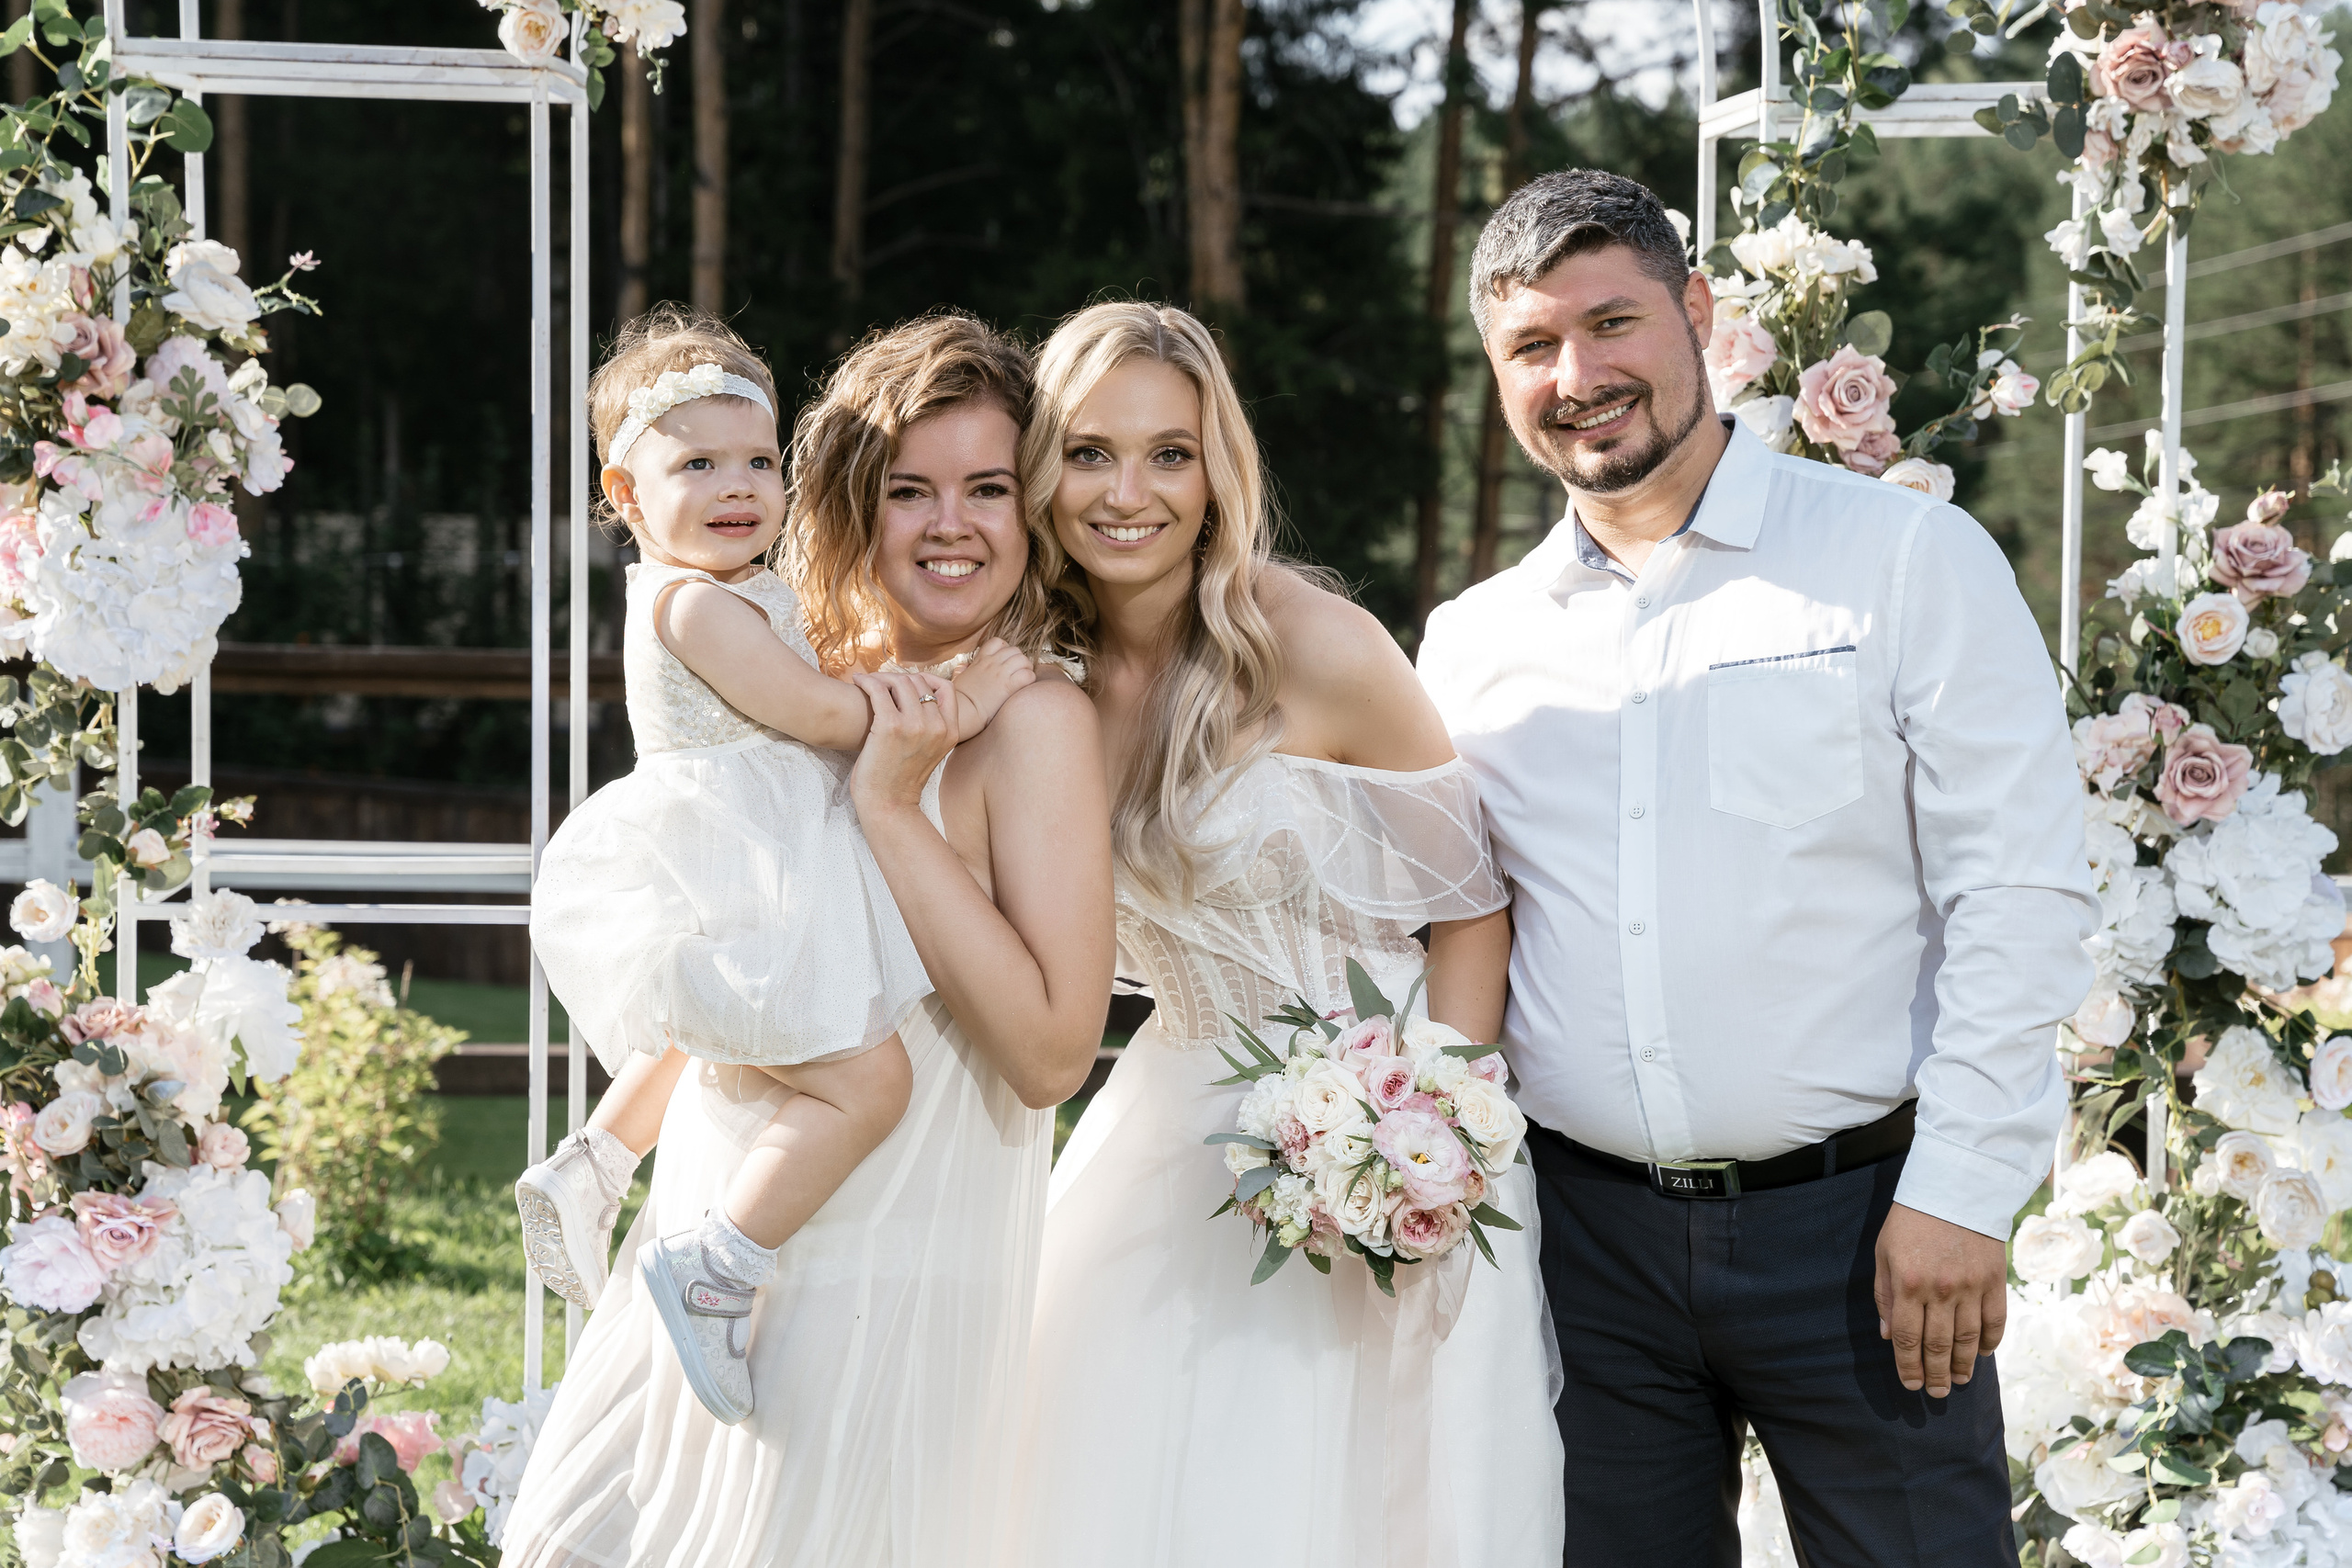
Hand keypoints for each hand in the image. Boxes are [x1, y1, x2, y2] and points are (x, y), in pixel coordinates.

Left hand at [847, 670, 957, 817]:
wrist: (888, 806)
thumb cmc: (901, 780)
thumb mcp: (930, 751)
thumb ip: (931, 726)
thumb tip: (916, 694)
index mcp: (951, 732)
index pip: (946, 688)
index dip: (927, 679)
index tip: (908, 682)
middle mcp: (937, 726)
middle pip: (919, 682)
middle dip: (898, 678)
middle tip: (881, 682)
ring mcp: (915, 726)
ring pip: (900, 682)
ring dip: (881, 678)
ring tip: (868, 683)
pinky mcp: (890, 726)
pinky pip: (878, 690)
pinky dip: (867, 682)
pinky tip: (858, 683)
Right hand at [952, 637, 1037, 732]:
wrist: (963, 710)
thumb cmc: (959, 697)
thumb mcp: (959, 678)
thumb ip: (962, 670)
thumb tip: (962, 667)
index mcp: (981, 659)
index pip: (998, 642)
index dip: (1006, 649)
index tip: (1006, 660)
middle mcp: (992, 663)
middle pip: (1014, 650)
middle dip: (1019, 659)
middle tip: (1019, 671)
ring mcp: (1001, 673)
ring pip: (1023, 660)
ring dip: (1026, 668)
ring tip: (1024, 678)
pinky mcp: (1008, 685)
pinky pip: (1027, 675)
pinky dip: (1030, 679)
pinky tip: (1025, 686)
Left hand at [1872, 1202, 2007, 1397]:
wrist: (1953, 1189)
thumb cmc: (1910, 1221)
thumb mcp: (1884, 1254)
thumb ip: (1885, 1295)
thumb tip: (1889, 1336)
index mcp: (1908, 1284)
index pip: (1908, 1338)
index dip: (1908, 1367)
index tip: (1910, 1385)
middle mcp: (1941, 1291)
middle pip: (1939, 1345)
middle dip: (1936, 1375)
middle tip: (1937, 1393)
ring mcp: (1971, 1287)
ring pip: (1968, 1340)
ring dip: (1963, 1366)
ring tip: (1959, 1381)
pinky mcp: (1994, 1280)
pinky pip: (1995, 1321)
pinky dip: (1989, 1342)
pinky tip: (1982, 1354)